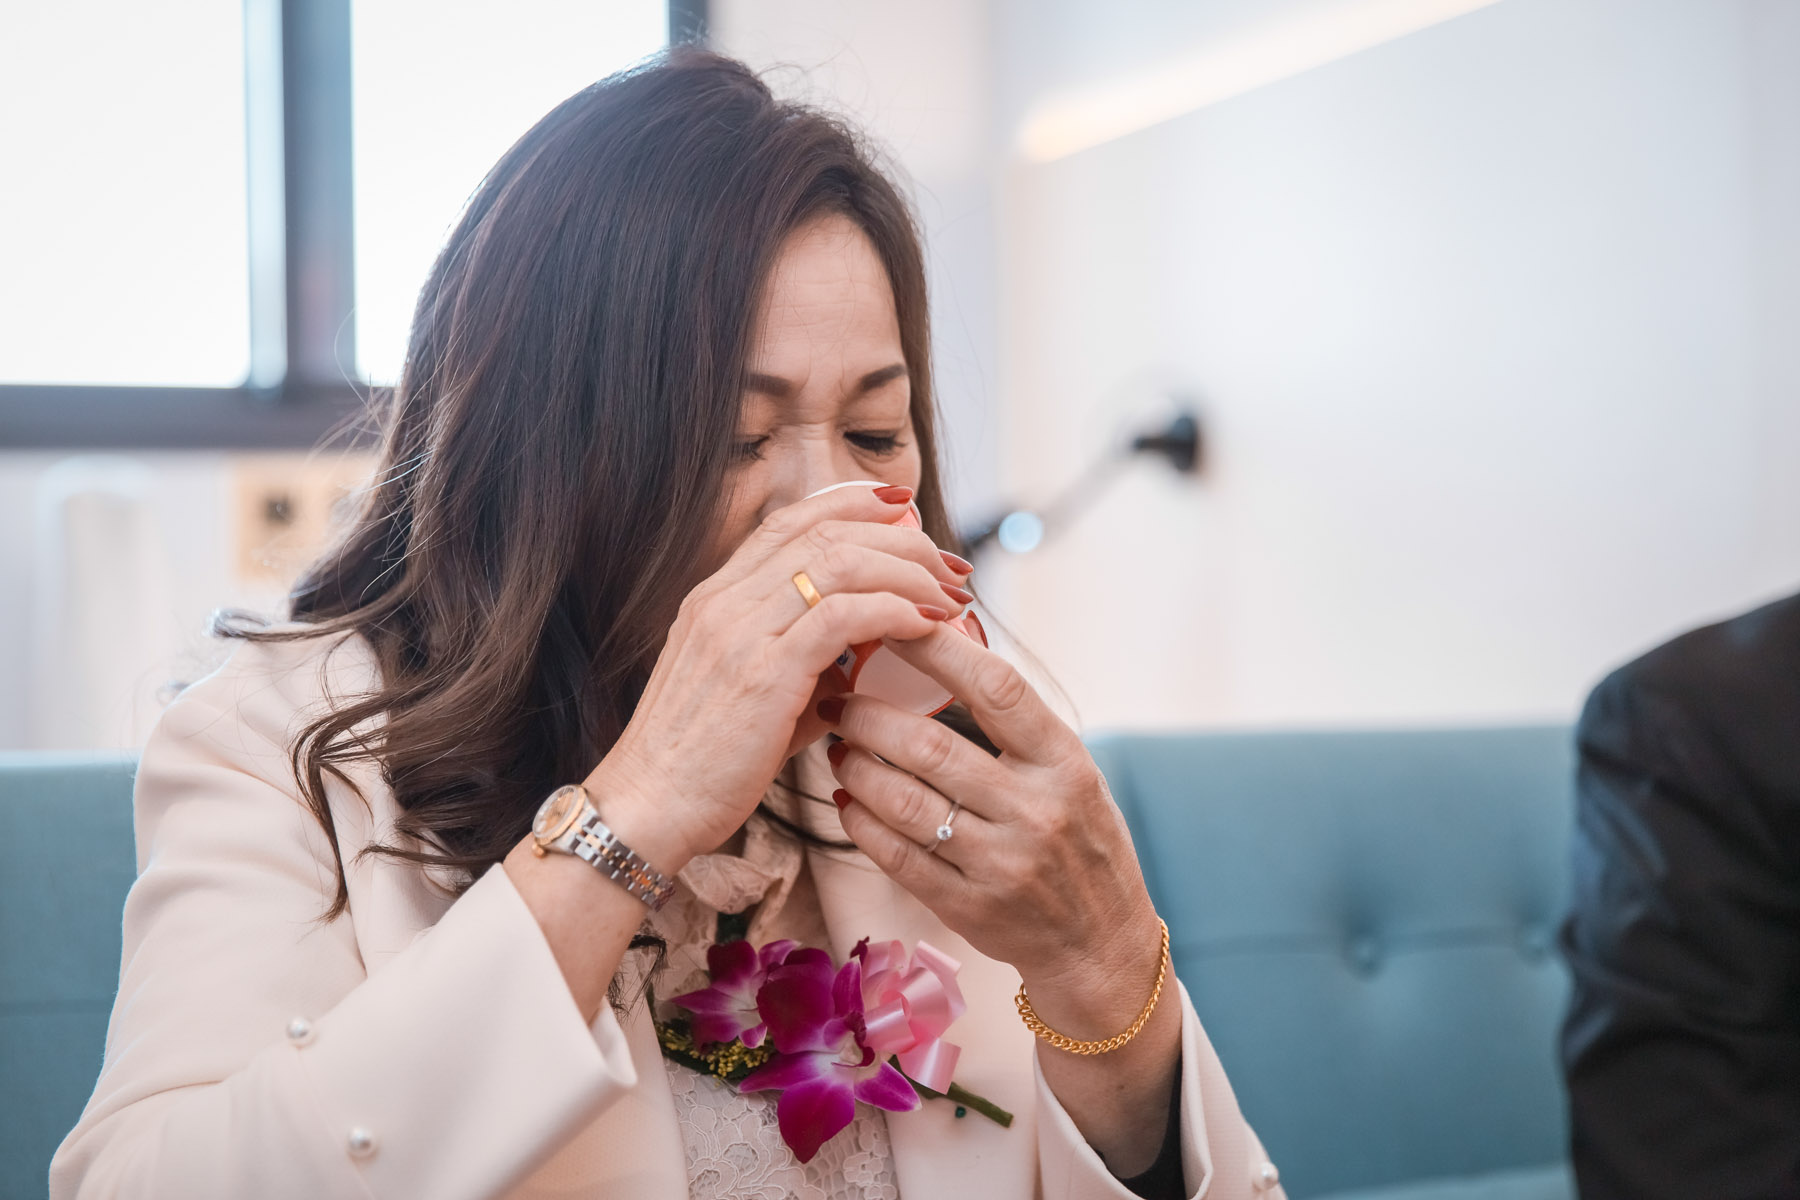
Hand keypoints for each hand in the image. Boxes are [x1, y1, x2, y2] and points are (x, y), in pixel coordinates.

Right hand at [588, 484, 971, 873]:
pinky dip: (896, 610)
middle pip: (827, 531)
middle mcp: (724, 600)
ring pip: (841, 561)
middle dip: (902, 538)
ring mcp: (739, 630)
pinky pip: (844, 616)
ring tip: (950, 597)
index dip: (855, 504)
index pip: (791, 520)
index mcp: (715, 597)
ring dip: (909, 572)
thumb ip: (804, 670)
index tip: (906, 512)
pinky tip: (927, 627)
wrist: (646, 809)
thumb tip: (858, 666)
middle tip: (950, 566)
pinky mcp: (762, 671)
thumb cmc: (701, 766)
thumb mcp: (750, 697)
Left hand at [821, 625, 1164, 1030]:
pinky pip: (895, 855)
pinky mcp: (968, 907)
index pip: (996, 688)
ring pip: (901, 800)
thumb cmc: (1080, 840)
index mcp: (1064, 763)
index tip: (893, 622)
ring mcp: (1000, 864)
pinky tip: (847, 799)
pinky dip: (860, 821)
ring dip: (855, 766)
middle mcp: (1036, 811)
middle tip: (839, 700)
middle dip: (868, 715)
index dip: (939, 649)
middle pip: (930, 746)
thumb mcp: (1072, 772)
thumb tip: (945, 652)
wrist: (1099, 944)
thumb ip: (1017, 726)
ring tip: (839, 746)